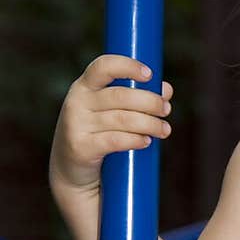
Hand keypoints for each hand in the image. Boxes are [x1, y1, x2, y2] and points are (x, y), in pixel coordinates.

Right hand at [49, 54, 173, 192]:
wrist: (72, 172)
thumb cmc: (97, 135)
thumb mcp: (111, 113)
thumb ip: (136, 98)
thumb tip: (166, 89)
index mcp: (85, 86)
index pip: (104, 66)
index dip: (128, 66)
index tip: (149, 74)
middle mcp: (77, 102)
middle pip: (121, 96)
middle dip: (150, 101)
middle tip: (166, 110)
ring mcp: (76, 125)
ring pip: (122, 119)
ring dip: (149, 123)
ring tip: (164, 130)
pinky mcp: (81, 147)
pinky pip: (114, 140)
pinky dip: (135, 140)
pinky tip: (146, 141)